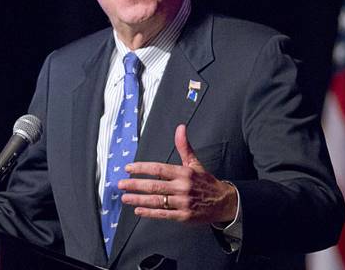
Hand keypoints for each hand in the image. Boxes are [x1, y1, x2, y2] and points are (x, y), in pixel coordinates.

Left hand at [119, 124, 236, 223]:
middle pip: (154, 186)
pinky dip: (150, 213)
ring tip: (125, 197)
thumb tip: (180, 127)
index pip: (158, 169)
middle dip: (135, 184)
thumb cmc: (206, 182)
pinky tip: (138, 210)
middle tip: (121, 184)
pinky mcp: (184, 216)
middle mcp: (182, 187)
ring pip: (157, 201)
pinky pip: (163, 214)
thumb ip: (184, 146)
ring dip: (138, 199)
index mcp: (183, 173)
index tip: (129, 168)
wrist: (224, 202)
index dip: (142, 168)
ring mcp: (183, 202)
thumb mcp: (195, 163)